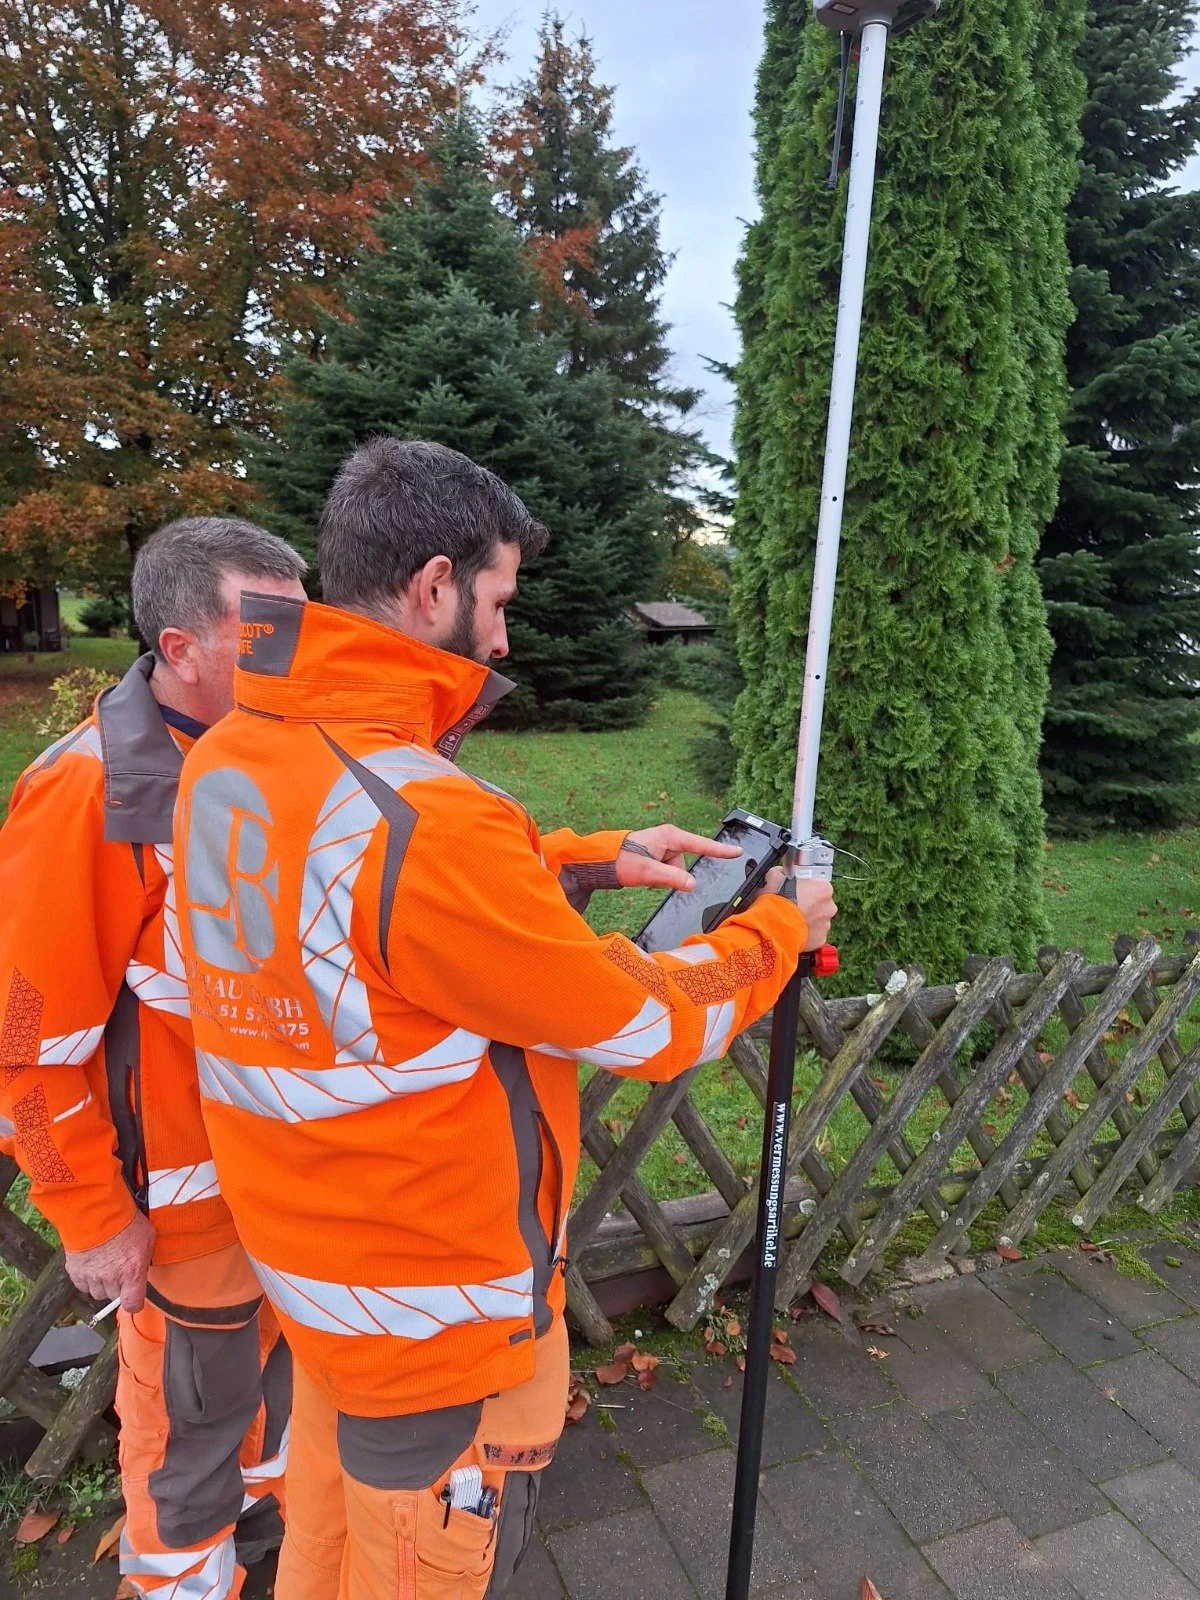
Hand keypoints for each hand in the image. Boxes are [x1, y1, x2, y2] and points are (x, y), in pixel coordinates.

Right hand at [65, 1211, 154, 1312]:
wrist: (95, 1209)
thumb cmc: (125, 1220)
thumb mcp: (147, 1236)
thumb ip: (146, 1257)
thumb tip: (143, 1268)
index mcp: (132, 1273)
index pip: (132, 1304)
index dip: (133, 1302)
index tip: (133, 1296)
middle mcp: (111, 1279)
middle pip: (114, 1296)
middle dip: (117, 1286)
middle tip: (119, 1268)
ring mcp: (91, 1277)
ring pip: (97, 1292)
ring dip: (101, 1283)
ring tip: (104, 1264)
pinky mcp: (75, 1272)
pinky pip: (82, 1285)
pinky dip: (86, 1278)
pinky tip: (91, 1263)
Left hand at [617, 826, 741, 893]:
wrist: (602, 860)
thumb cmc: (622, 860)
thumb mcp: (648, 872)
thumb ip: (672, 878)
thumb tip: (692, 884)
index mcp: (670, 836)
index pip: (701, 845)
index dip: (720, 850)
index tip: (738, 851)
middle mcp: (668, 838)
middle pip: (683, 865)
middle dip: (670, 876)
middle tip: (650, 876)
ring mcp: (663, 847)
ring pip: (675, 870)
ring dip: (662, 877)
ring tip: (643, 874)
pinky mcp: (657, 855)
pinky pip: (666, 871)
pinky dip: (658, 876)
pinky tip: (643, 874)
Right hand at [761, 869, 837, 951]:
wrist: (771, 927)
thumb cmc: (775, 901)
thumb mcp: (775, 875)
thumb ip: (786, 872)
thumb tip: (785, 872)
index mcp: (823, 888)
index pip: (819, 885)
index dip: (807, 888)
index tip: (798, 891)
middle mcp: (829, 907)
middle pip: (821, 904)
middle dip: (809, 905)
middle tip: (793, 906)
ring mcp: (825, 925)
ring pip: (818, 920)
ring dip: (807, 920)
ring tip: (791, 920)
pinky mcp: (820, 940)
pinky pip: (813, 935)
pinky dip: (805, 934)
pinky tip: (793, 930)